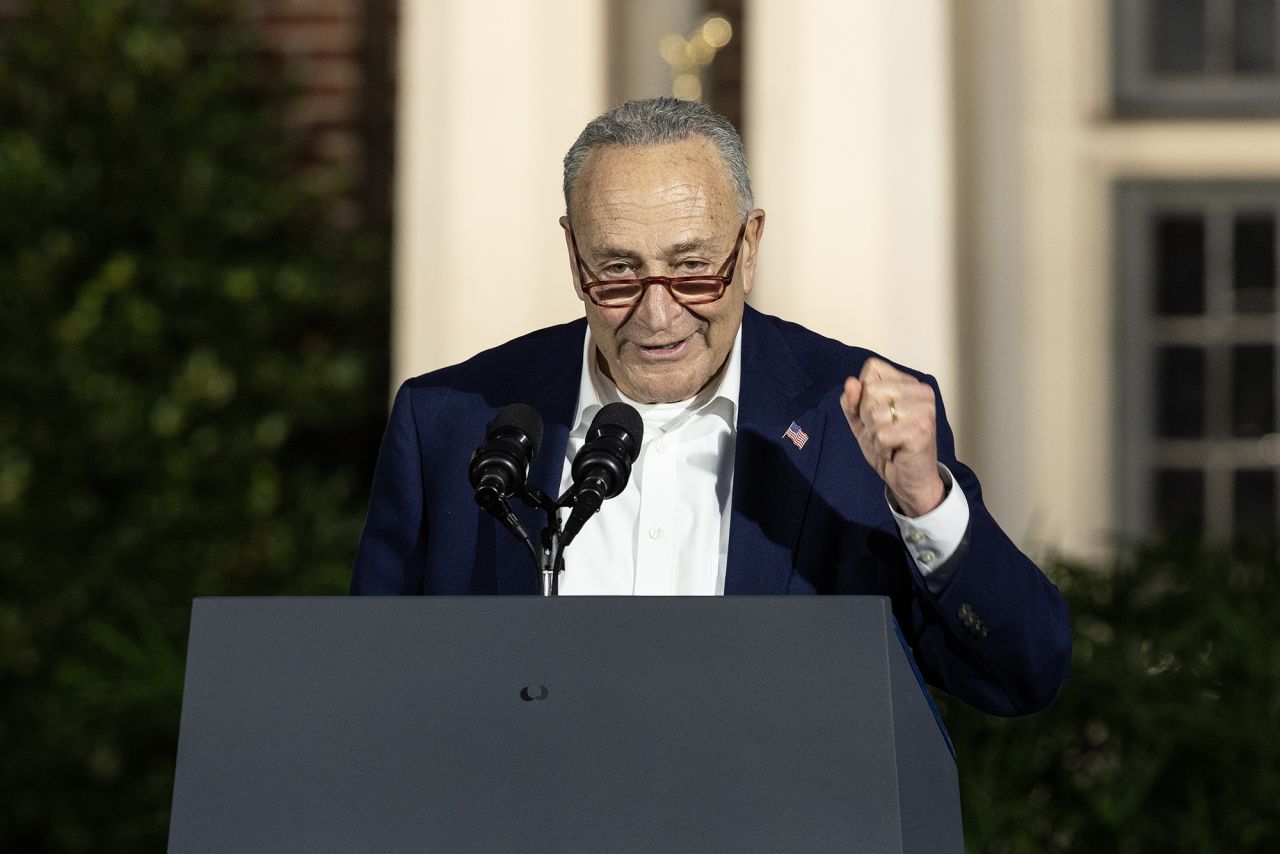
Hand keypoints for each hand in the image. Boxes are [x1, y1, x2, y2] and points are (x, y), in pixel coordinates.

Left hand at [840, 357, 944, 516]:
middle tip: (885, 432)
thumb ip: (852, 400)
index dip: (863, 394)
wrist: (909, 479)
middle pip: (870, 391)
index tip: (878, 414)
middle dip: (867, 417)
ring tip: (890, 441)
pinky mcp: (921, 430)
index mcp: (909, 382)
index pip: (872, 369)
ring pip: (874, 413)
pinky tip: (895, 451)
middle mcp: (921, 391)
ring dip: (874, 435)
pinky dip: (881, 447)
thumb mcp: (861, 419)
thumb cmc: (888, 446)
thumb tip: (851, 383)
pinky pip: (881, 434)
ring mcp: (924, 410)